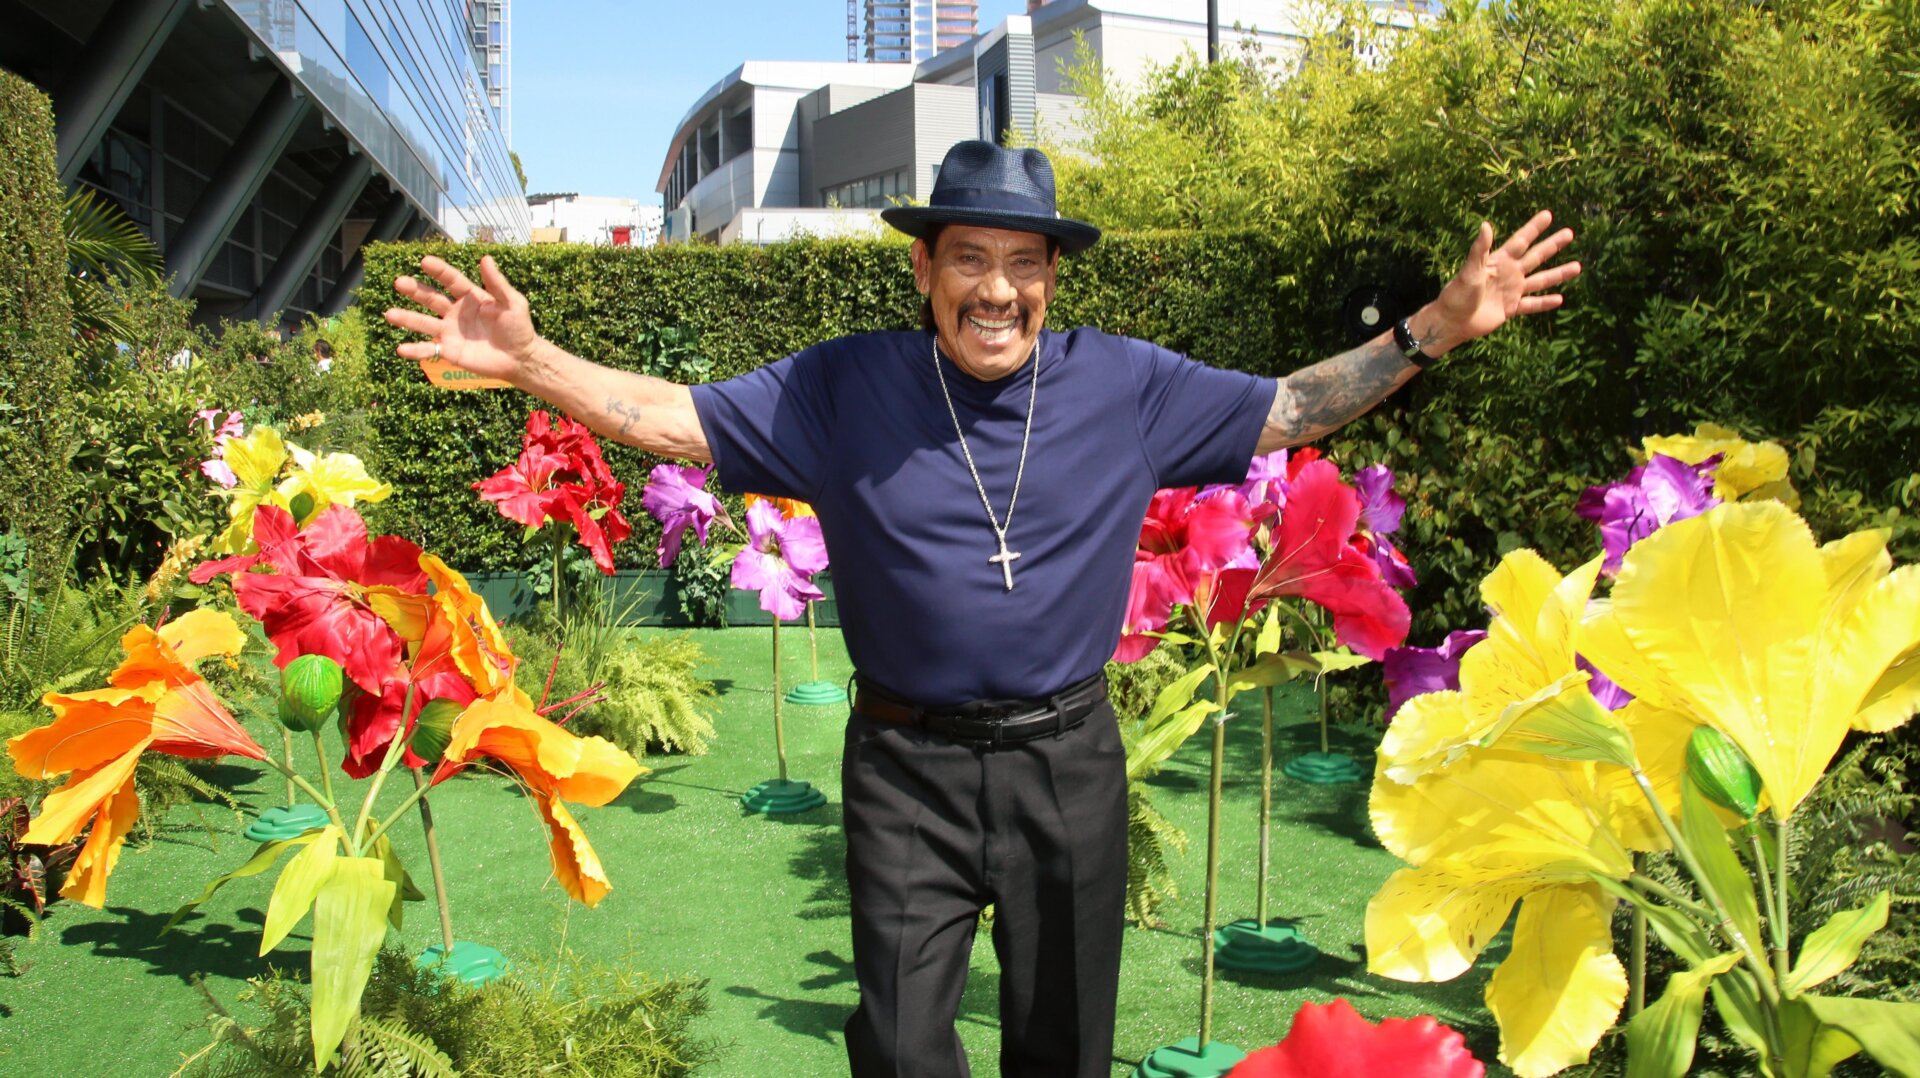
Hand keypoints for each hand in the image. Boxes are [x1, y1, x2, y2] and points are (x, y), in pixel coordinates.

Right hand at [385, 255, 541, 384]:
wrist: (520, 358)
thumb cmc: (519, 328)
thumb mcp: (513, 303)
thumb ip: (498, 284)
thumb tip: (486, 258)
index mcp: (470, 297)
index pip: (451, 280)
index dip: (439, 271)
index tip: (425, 261)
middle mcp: (455, 312)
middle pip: (431, 298)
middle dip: (415, 291)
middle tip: (399, 282)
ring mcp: (450, 331)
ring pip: (424, 323)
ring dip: (407, 319)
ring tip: (389, 314)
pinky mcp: (449, 351)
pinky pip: (429, 349)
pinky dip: (415, 350)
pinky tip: (401, 349)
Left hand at [1421, 211, 1580, 352]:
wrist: (1453, 322)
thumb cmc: (1457, 294)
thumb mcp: (1470, 270)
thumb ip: (1480, 250)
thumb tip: (1486, 224)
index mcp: (1499, 262)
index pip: (1521, 241)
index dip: (1534, 228)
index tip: (1548, 214)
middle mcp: (1509, 274)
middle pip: (1535, 256)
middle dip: (1552, 245)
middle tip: (1569, 233)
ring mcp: (1511, 291)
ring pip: (1540, 280)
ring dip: (1558, 274)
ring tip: (1578, 266)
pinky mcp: (1511, 309)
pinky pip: (1532, 304)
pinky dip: (1545, 303)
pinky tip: (1560, 299)